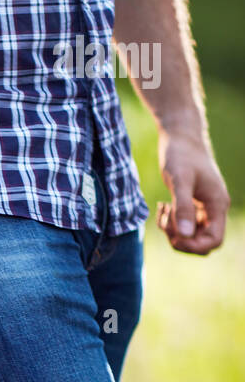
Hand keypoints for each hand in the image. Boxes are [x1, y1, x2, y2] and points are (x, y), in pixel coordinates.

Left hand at [156, 129, 229, 254]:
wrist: (180, 136)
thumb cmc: (180, 154)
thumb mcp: (180, 181)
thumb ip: (183, 208)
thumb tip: (185, 236)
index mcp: (217, 204)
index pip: (214, 241)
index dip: (193, 246)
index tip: (174, 235)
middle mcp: (214, 209)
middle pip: (202, 243)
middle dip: (181, 239)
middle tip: (166, 221)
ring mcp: (204, 208)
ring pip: (191, 236)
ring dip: (173, 231)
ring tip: (163, 210)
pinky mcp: (194, 205)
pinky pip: (184, 226)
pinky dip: (171, 223)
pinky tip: (163, 207)